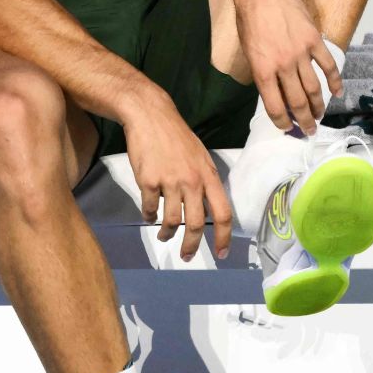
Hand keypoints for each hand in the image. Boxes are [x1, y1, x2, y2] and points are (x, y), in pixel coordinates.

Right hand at [119, 88, 232, 260]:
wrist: (150, 116)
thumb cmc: (176, 136)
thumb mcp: (200, 156)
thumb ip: (204, 181)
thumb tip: (207, 206)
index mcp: (208, 176)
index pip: (223, 213)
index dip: (224, 237)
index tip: (221, 254)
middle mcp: (192, 181)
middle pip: (196, 225)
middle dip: (192, 246)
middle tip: (187, 257)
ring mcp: (170, 182)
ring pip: (171, 221)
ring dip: (167, 233)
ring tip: (164, 236)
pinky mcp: (149, 181)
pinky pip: (150, 208)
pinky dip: (149, 216)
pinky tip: (149, 214)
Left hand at [233, 0, 340, 132]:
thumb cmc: (250, 21)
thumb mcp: (249, 52)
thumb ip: (263, 74)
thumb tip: (276, 93)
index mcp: (262, 71)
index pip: (275, 106)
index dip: (283, 122)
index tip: (288, 128)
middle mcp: (282, 66)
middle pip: (297, 101)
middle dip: (304, 120)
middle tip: (309, 130)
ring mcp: (300, 53)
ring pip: (314, 88)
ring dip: (318, 106)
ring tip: (320, 116)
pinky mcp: (314, 41)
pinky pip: (328, 65)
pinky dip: (335, 81)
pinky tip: (338, 92)